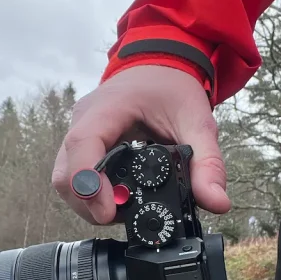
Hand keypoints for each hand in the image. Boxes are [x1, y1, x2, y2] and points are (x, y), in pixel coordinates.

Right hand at [52, 64, 230, 223]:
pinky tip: (117, 196)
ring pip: (64, 179)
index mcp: (108, 108)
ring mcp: (78, 131)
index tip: (108, 211)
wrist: (159, 64)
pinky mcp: (80, 143)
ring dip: (88, 202)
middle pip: (65, 173)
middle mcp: (84, 119)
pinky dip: (91, 193)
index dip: (88, 183)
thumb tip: (216, 202)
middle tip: (122, 215)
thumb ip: (207, 162)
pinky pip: (73, 175)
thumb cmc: (172, 87)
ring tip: (123, 207)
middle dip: (89, 203)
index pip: (82, 146)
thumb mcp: (198, 121)